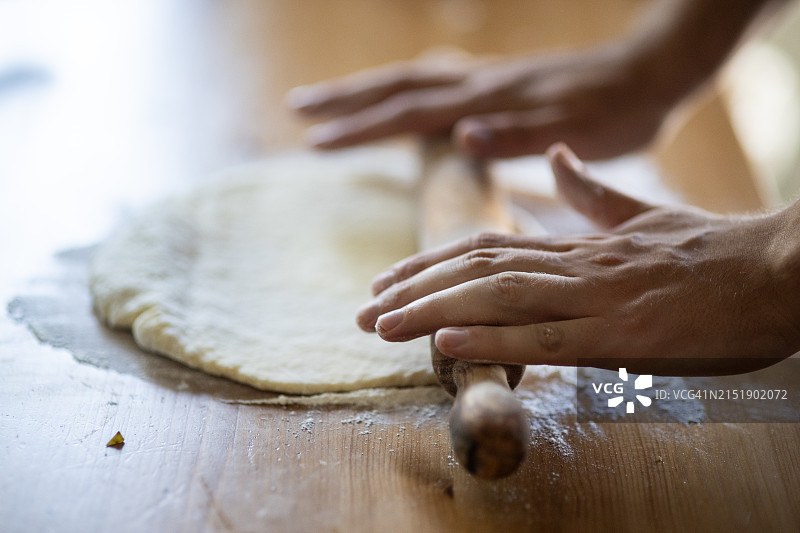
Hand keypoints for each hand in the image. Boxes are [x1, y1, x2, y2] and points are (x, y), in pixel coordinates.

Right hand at [288, 44, 671, 159]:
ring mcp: (486, 82)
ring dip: (365, 92)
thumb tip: (459, 135)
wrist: (653, 72)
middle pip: (397, 87)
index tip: (314, 141)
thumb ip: (519, 135)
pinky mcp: (498, 86)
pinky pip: (435, 85)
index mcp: (488, 101)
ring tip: (326, 103)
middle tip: (296, 110)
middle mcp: (478, 85)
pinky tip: (398, 102)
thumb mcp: (578, 132)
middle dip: (345, 101)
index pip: (409, 113)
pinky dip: (402, 92)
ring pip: (411, 82)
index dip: (361, 128)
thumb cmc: (620, 111)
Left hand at [355, 144, 799, 375]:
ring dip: (434, 313)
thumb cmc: (713, 251)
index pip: (486, 245)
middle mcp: (575, 266)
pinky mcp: (622, 333)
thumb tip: (555, 159)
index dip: (431, 260)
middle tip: (365, 308)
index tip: (390, 277)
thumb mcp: (644, 216)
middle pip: (477, 270)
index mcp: (576, 245)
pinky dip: (494, 341)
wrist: (778, 269)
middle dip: (414, 288)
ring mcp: (595, 299)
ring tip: (383, 324)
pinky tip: (447, 344)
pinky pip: (547, 339)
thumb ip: (593, 194)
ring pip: (499, 300)